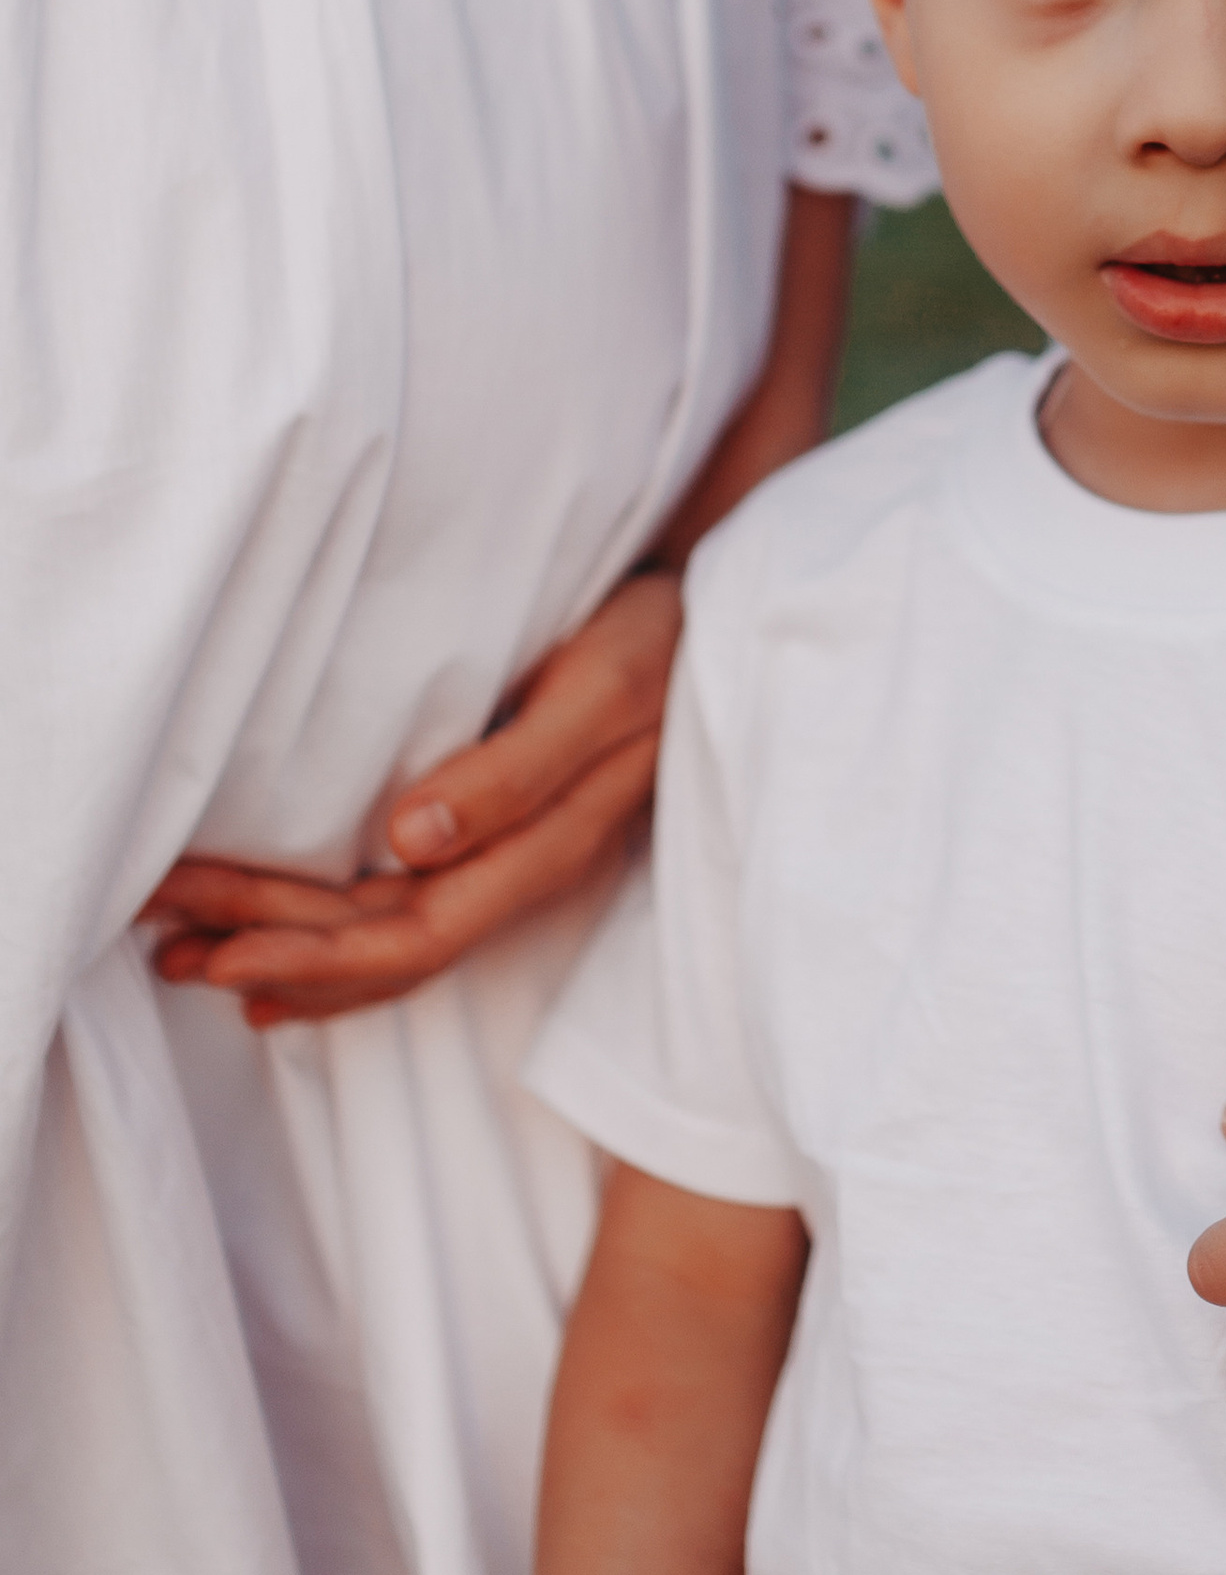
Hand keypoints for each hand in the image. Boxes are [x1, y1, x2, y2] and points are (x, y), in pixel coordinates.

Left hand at [145, 572, 681, 1023]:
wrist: (717, 619)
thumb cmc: (660, 641)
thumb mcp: (597, 692)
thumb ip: (513, 771)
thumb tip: (411, 841)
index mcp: (541, 850)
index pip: (409, 935)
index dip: (307, 950)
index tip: (212, 941)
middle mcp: (521, 872)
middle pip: (382, 946)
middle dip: (268, 949)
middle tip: (160, 944)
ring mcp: (513, 860)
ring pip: (387, 937)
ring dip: (287, 951)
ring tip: (188, 956)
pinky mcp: (502, 833)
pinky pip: (408, 912)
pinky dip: (332, 940)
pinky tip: (282, 947)